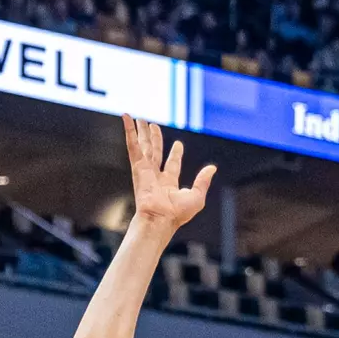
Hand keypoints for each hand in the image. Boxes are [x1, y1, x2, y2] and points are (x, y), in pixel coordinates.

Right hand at [123, 114, 214, 229]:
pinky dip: (128, 131)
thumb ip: (203, 180)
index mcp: (169, 183)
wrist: (160, 219)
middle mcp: (155, 176)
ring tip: (139, 119)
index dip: (176, 154)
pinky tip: (126, 118)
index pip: (172, 164)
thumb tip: (212, 168)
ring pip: (143, 146)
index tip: (178, 144)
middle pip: (154, 152)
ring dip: (141, 132)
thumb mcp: (197, 196)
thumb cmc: (177, 214)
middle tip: (152, 125)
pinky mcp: (137, 167)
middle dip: (154, 139)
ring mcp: (145, 171)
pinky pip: (132, 145)